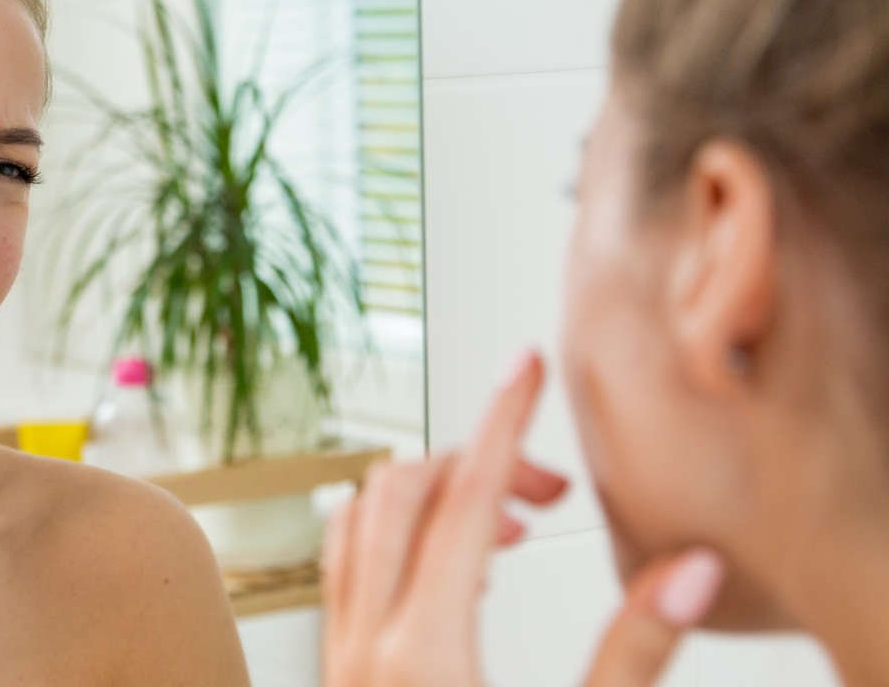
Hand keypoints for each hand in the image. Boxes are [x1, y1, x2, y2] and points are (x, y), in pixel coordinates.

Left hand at [320, 351, 724, 686]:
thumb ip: (632, 654)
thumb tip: (687, 570)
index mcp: (426, 654)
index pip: (465, 502)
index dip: (505, 423)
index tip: (527, 366)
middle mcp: (367, 644)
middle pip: (402, 493)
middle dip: (477, 463)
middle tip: (549, 489)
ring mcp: (339, 657)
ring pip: (359, 521)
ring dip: (429, 495)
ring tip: (506, 522)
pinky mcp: (335, 670)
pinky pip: (344, 565)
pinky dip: (391, 533)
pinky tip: (447, 566)